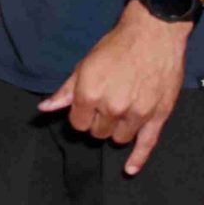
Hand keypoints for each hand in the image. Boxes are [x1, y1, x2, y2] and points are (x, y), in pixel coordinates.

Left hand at [41, 2, 189, 174]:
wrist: (153, 35)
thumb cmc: (116, 47)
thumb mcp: (85, 65)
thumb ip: (66, 91)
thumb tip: (45, 108)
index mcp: (89, 95)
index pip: (78, 124)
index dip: (81, 116)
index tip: (87, 107)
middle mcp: (112, 107)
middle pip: (98, 132)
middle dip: (98, 122)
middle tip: (105, 106)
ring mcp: (137, 114)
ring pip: (119, 138)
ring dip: (116, 130)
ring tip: (120, 113)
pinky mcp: (158, 116)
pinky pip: (147, 144)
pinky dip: (138, 159)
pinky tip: (130, 169)